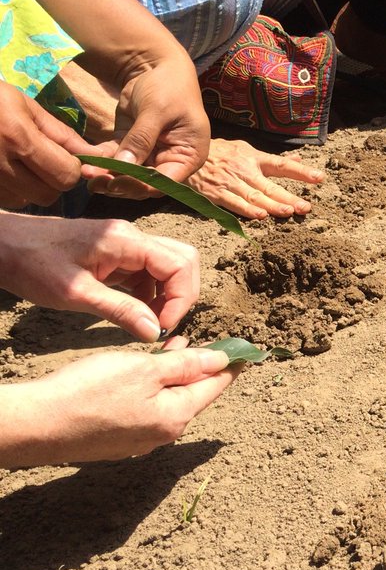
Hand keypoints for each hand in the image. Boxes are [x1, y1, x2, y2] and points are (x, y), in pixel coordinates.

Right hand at [0, 83, 89, 207]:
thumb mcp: (27, 107)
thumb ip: (63, 136)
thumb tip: (97, 156)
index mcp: (18, 138)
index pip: (66, 175)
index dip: (73, 167)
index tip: (66, 157)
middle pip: (48, 195)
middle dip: (54, 180)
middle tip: (43, 161)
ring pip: (26, 201)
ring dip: (31, 187)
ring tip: (19, 162)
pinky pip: (5, 201)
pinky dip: (11, 190)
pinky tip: (3, 169)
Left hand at [0, 215, 200, 340]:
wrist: (2, 244)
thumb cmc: (31, 264)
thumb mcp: (75, 294)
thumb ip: (119, 311)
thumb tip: (155, 332)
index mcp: (125, 241)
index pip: (179, 264)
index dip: (180, 298)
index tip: (162, 326)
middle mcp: (132, 237)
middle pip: (182, 260)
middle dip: (181, 295)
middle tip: (163, 323)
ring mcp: (125, 244)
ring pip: (168, 266)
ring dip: (167, 295)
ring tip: (148, 322)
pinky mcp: (116, 253)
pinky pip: (148, 271)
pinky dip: (150, 293)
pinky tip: (134, 311)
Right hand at [0, 340, 235, 466]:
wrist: (36, 425)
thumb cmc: (90, 392)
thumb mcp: (144, 369)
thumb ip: (186, 365)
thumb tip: (222, 361)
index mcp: (176, 415)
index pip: (216, 386)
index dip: (233, 365)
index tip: (250, 352)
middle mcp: (163, 433)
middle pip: (193, 394)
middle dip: (203, 367)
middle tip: (213, 342)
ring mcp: (139, 439)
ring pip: (168, 399)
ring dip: (176, 374)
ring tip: (180, 346)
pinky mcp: (117, 438)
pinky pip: (147, 408)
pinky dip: (153, 386)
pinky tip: (145, 370)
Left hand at [87, 52, 210, 197]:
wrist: (156, 64)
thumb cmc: (169, 86)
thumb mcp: (157, 111)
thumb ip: (141, 139)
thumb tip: (124, 166)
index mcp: (188, 156)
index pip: (165, 182)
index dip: (142, 185)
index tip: (117, 182)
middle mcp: (170, 159)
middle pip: (144, 182)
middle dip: (119, 183)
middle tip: (95, 182)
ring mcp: (150, 152)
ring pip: (127, 173)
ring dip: (107, 175)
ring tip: (86, 173)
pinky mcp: (131, 143)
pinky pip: (116, 157)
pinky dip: (102, 160)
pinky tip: (86, 162)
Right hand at [186, 138, 324, 218]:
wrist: (184, 154)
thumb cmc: (220, 153)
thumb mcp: (245, 150)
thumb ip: (271, 159)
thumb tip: (298, 158)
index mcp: (254, 158)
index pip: (282, 165)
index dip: (301, 171)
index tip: (319, 177)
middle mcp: (244, 170)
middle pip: (269, 186)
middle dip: (288, 197)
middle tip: (305, 207)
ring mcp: (230, 183)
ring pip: (254, 197)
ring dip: (272, 206)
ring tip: (288, 212)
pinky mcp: (215, 194)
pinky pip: (233, 204)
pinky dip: (247, 211)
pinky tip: (260, 216)